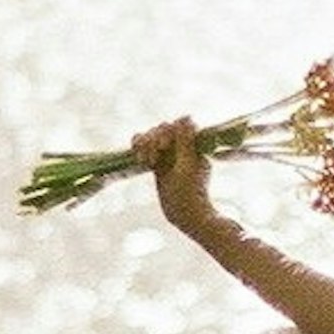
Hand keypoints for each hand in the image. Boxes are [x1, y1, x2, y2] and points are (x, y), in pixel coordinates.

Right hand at [129, 117, 216, 236]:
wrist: (186, 216)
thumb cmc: (190, 194)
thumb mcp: (187, 167)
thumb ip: (185, 142)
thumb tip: (186, 117)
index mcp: (194, 144)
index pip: (179, 123)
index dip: (168, 131)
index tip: (164, 148)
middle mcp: (183, 146)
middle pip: (164, 128)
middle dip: (154, 139)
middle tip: (154, 160)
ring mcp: (170, 154)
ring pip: (153, 135)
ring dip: (145, 143)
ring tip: (146, 161)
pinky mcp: (159, 162)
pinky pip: (146, 146)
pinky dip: (139, 147)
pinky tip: (140, 159)